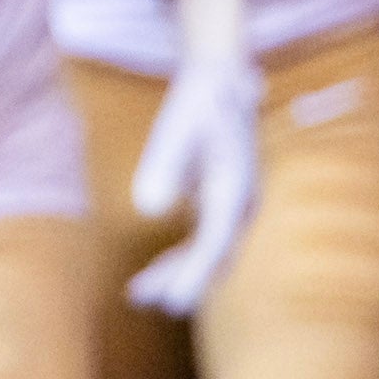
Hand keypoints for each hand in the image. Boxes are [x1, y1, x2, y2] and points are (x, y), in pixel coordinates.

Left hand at [121, 0, 266, 315]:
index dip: (193, 276)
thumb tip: (149, 209)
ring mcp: (233, 206)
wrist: (222, 77)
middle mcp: (242, 204)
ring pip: (208, 255)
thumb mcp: (176, 127)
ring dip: (177, 276)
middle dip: (182, 283)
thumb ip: (165, 165)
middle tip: (141, 301)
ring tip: (136, 294)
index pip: (215, 244)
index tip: (170, 302)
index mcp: (236, 188)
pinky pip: (202, 243)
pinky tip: (150, 275)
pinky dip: (179, 261)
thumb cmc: (198, 100)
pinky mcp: (220, 204)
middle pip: (215, 257)